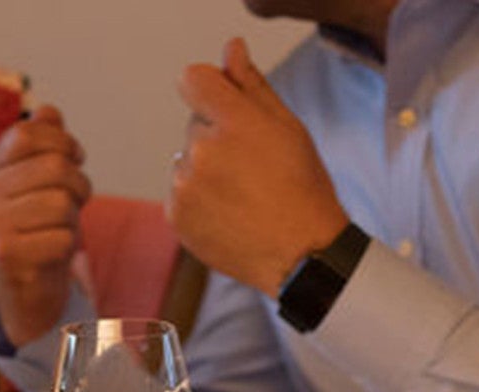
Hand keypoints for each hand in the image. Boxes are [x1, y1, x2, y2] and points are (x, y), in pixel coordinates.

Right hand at [0, 106, 91, 348]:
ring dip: (74, 218)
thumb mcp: (38, 188)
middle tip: (76, 202)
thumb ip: (43, 148)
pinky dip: (68, 247)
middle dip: (79, 184)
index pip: (27, 134)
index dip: (62, 141)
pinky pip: (63, 237)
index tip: (77, 158)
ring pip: (61, 202)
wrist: (25, 298)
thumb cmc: (37, 236)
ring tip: (61, 231)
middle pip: (54, 167)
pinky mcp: (8, 255)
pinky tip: (53, 255)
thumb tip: (48, 112)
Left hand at [171, 38, 348, 296]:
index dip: (209, 91)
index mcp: (232, 121)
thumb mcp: (287, 127)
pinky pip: (180, 195)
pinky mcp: (176, 217)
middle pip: (194, 125)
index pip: (192, 80)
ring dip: (205, 172)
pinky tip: (229, 214)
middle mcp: (202, 150)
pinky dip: (198, 202)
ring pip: (186, 161)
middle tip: (251, 170)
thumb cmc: (302, 187)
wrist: (300, 254)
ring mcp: (185, 187)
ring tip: (241, 196)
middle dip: (216, 138)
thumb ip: (252, 85)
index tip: (224, 109)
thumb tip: (230, 50)